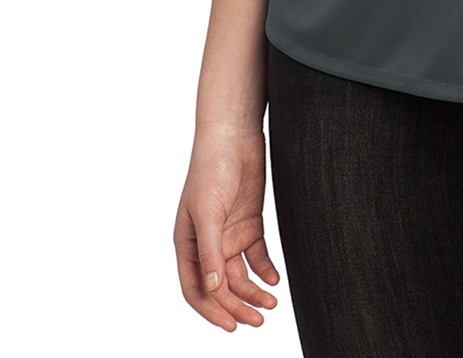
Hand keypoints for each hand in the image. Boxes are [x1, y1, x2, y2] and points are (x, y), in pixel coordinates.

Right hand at [175, 122, 282, 330]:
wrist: (235, 135)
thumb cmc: (211, 168)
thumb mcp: (208, 212)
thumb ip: (210, 251)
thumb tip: (213, 289)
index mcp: (187, 244)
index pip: (196, 289)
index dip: (212, 310)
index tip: (231, 326)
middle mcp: (208, 244)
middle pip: (221, 287)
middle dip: (238, 307)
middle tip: (258, 321)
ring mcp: (229, 235)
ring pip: (241, 276)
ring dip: (254, 292)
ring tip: (271, 304)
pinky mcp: (249, 224)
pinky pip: (257, 256)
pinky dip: (265, 270)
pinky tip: (275, 280)